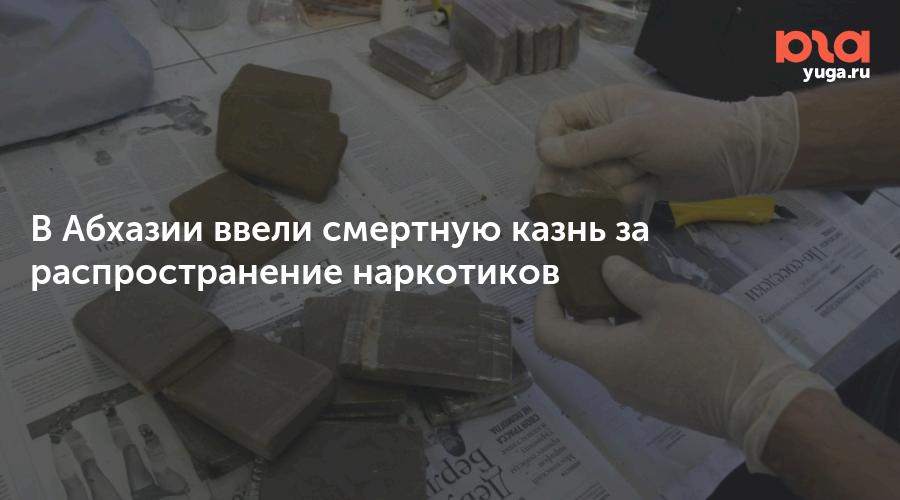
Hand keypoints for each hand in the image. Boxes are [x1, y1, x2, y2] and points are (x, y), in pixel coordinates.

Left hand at [533, 255, 835, 473]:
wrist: (763, 402)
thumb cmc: (712, 345)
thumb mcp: (670, 300)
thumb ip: (631, 283)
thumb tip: (606, 270)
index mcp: (605, 357)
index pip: (549, 334)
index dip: (544, 303)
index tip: (559, 277)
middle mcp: (614, 380)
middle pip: (582, 340)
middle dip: (588, 302)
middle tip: (608, 268)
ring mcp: (639, 393)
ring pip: (613, 350)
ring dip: (618, 317)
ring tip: (642, 285)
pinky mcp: (663, 397)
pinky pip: (637, 362)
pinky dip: (638, 335)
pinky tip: (667, 314)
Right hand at [534, 84, 799, 204]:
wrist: (738, 157)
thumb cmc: (687, 133)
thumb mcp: (635, 133)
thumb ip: (588, 145)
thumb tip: (544, 152)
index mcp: (604, 107)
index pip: (557, 118)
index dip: (548, 139)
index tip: (551, 162)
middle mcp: (607, 132)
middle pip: (568, 156)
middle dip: (578, 173)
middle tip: (579, 192)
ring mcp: (622, 159)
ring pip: (591, 181)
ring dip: (613, 183)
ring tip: (642, 175)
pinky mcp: (636, 183)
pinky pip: (613, 196)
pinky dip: (629, 195)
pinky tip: (650, 187)